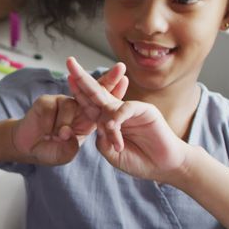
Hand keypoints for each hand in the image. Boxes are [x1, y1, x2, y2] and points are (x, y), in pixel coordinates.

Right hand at [10, 64, 126, 164]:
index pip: (103, 104)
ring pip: (71, 106)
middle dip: (109, 79)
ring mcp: (61, 103)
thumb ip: (71, 146)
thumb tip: (71, 134)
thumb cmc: (49, 150)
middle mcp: (76, 108)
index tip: (126, 80)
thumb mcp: (65, 153)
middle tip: (121, 68)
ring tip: (59, 137)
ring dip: (64, 125)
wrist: (27, 148)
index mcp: (86, 118)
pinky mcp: (46, 102)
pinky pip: (53, 109)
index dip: (114, 92)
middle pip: (94, 90)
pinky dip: (51, 124)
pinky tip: (46, 133)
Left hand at [66, 57, 188, 181]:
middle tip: (70, 62)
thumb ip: (103, 140)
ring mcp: (130, 109)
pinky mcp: (145, 110)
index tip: (66, 78)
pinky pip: (126, 109)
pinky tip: (114, 128)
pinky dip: (118, 119)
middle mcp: (116, 111)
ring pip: (109, 103)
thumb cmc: (139, 160)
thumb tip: (100, 126)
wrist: (163, 166)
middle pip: (96, 91)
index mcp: (107, 120)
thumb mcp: (112, 153)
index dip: (77, 92)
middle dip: (82, 77)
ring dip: (105, 118)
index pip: (88, 103)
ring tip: (109, 132)